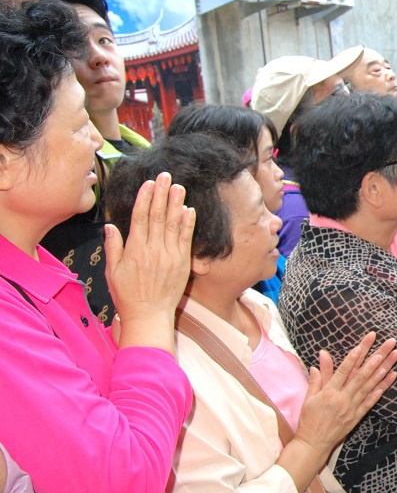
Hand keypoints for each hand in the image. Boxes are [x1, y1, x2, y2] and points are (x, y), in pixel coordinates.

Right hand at [104, 173, 195, 330]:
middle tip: (166, 176)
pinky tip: (189, 210)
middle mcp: (153, 250)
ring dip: (176, 204)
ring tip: (179, 187)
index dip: (145, 198)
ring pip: (174, 224)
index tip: (149, 183)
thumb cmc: (127, 295)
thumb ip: (113, 247)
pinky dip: (188, 224)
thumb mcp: (112, 271)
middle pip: (158, 216)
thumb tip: (110, 226)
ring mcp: (170, 256)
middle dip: (162, 194)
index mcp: (134, 250)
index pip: (140, 217)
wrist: (148, 316)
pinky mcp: (182, 263)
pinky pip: (186, 239)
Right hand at [294, 333, 396, 453]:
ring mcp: (351, 408)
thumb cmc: (309, 420)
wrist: (313, 444)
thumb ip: (318, 377)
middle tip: (388, 345)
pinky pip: (371, 402)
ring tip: (393, 358)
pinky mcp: (357, 417)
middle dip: (376, 357)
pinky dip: (381, 390)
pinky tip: (391, 378)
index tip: (363, 345)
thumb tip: (322, 356)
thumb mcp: (309, 398)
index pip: (343, 370)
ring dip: (383, 370)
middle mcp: (342, 399)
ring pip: (369, 386)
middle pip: (362, 374)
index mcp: (329, 392)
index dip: (353, 357)